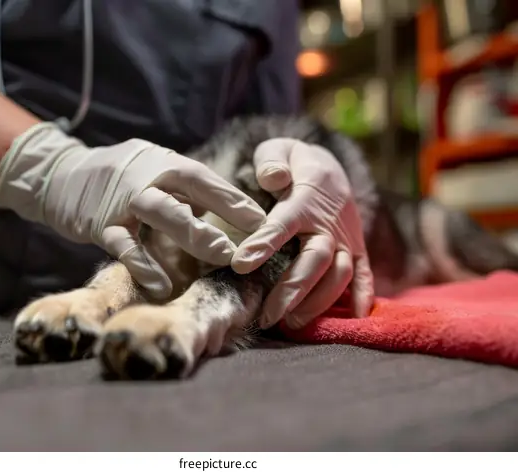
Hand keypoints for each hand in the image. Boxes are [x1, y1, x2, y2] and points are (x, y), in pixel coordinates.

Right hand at [0, 122, 265, 298]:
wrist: (59, 174)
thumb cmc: (117, 176)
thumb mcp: (150, 168)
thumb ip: (181, 187)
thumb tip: (222, 207)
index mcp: (161, 162)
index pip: (203, 177)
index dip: (233, 198)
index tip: (261, 219)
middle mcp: (144, 175)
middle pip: (186, 190)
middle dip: (220, 215)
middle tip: (249, 239)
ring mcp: (121, 200)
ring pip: (160, 212)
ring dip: (193, 234)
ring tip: (222, 255)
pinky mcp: (99, 224)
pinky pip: (124, 246)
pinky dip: (143, 265)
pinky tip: (161, 286)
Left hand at [231, 138, 373, 328]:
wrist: (331, 168)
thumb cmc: (294, 164)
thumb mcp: (279, 150)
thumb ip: (272, 161)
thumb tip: (273, 177)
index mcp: (303, 200)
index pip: (282, 224)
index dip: (263, 243)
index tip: (240, 264)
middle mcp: (328, 223)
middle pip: (314, 259)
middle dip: (293, 289)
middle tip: (268, 316)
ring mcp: (346, 238)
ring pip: (338, 274)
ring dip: (318, 301)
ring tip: (292, 323)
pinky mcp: (357, 249)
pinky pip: (364, 275)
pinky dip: (362, 298)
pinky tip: (354, 321)